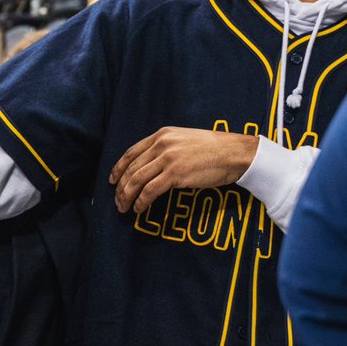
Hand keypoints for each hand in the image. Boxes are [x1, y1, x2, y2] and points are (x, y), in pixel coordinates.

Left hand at [110, 128, 259, 213]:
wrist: (234, 153)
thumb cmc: (214, 149)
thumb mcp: (185, 140)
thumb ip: (167, 147)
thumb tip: (152, 165)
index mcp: (162, 135)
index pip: (131, 152)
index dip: (118, 168)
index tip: (112, 180)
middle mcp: (161, 145)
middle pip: (131, 168)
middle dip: (121, 187)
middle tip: (118, 201)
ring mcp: (167, 159)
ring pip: (136, 180)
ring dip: (127, 197)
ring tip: (124, 208)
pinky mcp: (175, 175)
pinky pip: (150, 191)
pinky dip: (141, 202)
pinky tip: (140, 210)